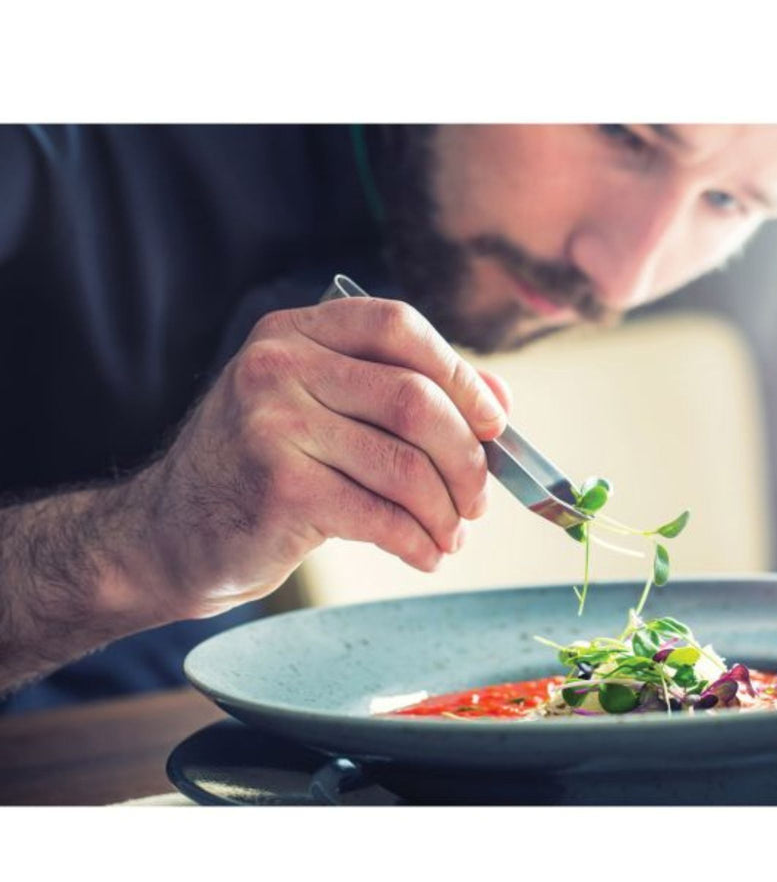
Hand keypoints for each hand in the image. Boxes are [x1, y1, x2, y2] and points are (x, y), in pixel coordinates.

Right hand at [134, 296, 510, 616]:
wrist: (171, 533)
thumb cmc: (264, 469)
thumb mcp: (323, 410)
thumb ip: (405, 393)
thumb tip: (500, 400)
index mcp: (296, 332)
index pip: (399, 327)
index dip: (462, 374)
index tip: (493, 423)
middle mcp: (279, 366)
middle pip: (415, 401)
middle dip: (466, 459)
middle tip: (478, 500)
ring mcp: (273, 425)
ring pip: (405, 465)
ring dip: (446, 511)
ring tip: (451, 536)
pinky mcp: (278, 489)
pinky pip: (380, 516)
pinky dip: (418, 542)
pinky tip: (424, 554)